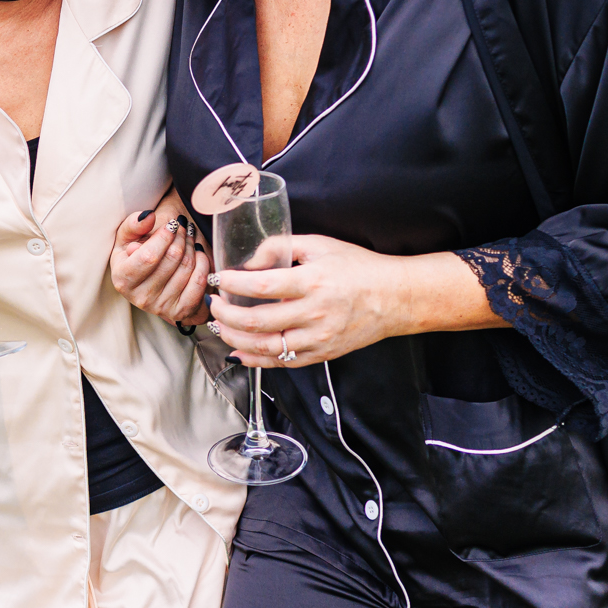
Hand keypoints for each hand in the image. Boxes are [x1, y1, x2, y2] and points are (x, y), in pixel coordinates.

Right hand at [111, 190, 210, 326]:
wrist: (150, 281)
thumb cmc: (136, 255)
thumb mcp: (127, 238)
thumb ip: (134, 224)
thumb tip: (149, 217)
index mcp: (122, 279)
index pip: (149, 256)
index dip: (164, 237)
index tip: (172, 224)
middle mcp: (140, 297)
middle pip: (172, 259)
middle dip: (181, 237)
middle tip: (184, 227)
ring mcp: (161, 307)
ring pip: (187, 267)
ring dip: (192, 246)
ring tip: (190, 237)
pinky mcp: (181, 311)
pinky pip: (199, 282)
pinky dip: (203, 263)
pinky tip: (198, 253)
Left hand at [209, 234, 422, 366]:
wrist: (394, 298)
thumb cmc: (357, 268)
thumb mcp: (319, 245)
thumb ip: (280, 246)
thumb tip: (248, 261)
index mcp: (313, 281)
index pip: (262, 285)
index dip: (234, 283)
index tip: (219, 279)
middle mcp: (314, 313)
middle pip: (257, 320)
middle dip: (225, 314)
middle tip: (212, 305)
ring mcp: (318, 338)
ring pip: (265, 346)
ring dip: (234, 338)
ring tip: (219, 326)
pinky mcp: (321, 354)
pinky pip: (282, 362)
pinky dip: (255, 360)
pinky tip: (238, 351)